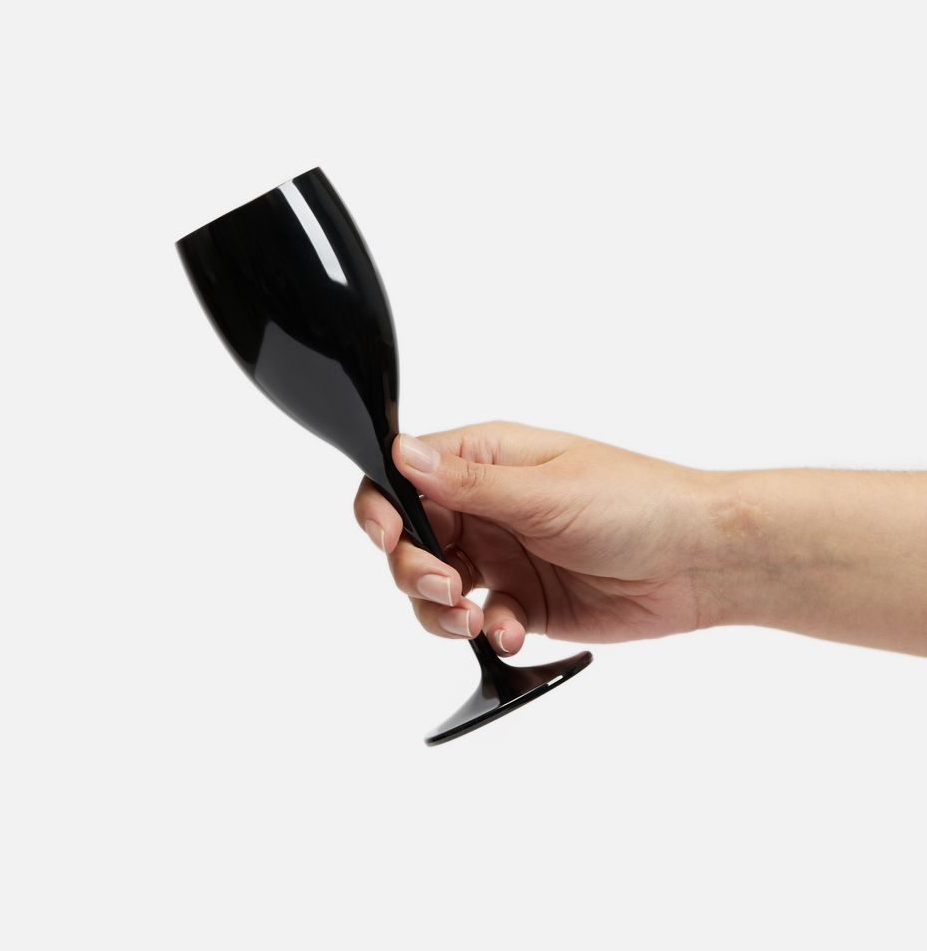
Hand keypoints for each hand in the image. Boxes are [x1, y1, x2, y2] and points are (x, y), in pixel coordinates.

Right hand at [353, 421, 714, 654]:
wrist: (699, 562)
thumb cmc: (637, 503)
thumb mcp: (546, 491)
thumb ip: (469, 483)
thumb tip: (401, 452)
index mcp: (487, 461)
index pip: (406, 478)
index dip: (383, 508)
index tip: (386, 537)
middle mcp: (486, 508)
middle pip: (411, 540)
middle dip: (414, 568)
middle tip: (445, 586)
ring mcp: (502, 557)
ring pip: (436, 589)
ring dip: (441, 609)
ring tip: (472, 617)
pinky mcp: (523, 601)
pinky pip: (479, 621)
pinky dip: (487, 631)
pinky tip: (513, 631)